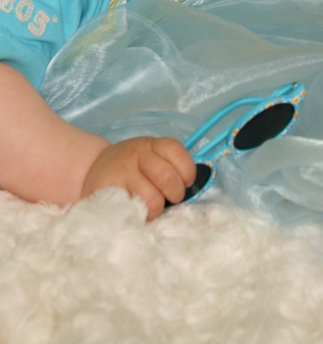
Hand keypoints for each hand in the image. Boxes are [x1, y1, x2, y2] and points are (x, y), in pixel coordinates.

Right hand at [81, 136, 196, 219]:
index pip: (176, 151)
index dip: (187, 170)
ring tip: (149, 208)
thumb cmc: (130, 169)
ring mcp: (121, 173)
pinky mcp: (108, 195)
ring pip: (153, 199)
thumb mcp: (148, 158)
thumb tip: (192, 187)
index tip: (186, 182)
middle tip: (169, 199)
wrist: (91, 171)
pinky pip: (135, 211)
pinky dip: (141, 217)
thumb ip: (168, 166)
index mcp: (151, 144)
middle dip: (175, 194)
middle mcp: (136, 154)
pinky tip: (136, 212)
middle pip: (167, 177)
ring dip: (156, 209)